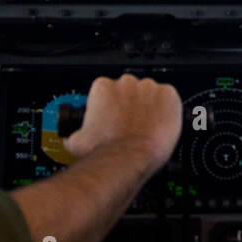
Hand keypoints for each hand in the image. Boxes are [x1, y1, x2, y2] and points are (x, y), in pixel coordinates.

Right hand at [63, 73, 181, 170]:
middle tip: (130, 124)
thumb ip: (75, 134)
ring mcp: (149, 88)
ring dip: (148, 108)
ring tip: (146, 127)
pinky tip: (160, 124)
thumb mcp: (76, 143)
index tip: (114, 118)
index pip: (107, 90)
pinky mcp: (168, 95)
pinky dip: (167, 109)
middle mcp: (126, 83)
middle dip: (130, 105)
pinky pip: (169, 98)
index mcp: (103, 88)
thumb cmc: (106, 150)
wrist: (130, 158)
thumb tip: (72, 138)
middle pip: (129, 90)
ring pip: (150, 94)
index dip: (111, 106)